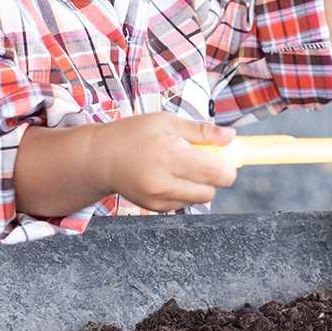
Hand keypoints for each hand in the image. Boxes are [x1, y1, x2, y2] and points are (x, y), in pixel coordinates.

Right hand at [14, 113, 236, 216]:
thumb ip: (202, 131)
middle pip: (211, 190)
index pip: (215, 173)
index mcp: (170, 155)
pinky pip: (184, 203)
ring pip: (199, 199)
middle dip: (214, 176)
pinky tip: (169, 175)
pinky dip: (186, 191)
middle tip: (202, 159)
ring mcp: (158, 199)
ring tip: (181, 165)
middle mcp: (164, 182)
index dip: (229, 167)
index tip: (228, 157)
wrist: (100, 158)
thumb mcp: (167, 122)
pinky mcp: (155, 208)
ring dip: (200, 184)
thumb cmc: (134, 134)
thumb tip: (232, 137)